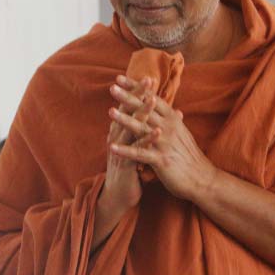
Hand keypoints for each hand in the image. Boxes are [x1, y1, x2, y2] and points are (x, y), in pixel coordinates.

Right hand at [94, 76, 152, 244]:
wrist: (118, 197)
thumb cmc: (129, 172)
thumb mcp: (135, 149)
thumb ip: (141, 134)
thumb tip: (155, 121)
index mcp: (120, 133)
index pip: (129, 108)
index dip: (138, 94)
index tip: (149, 78)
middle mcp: (118, 138)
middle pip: (128, 112)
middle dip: (138, 95)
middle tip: (148, 79)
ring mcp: (121, 151)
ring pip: (131, 128)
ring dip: (141, 113)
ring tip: (151, 99)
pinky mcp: (126, 165)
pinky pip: (137, 150)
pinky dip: (147, 140)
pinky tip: (157, 131)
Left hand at [108, 90, 220, 203]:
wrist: (202, 178)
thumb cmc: (189, 155)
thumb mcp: (182, 132)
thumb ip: (172, 119)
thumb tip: (167, 107)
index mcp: (172, 119)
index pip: (152, 98)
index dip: (136, 88)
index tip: (120, 78)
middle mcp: (168, 127)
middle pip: (146, 109)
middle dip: (128, 97)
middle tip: (112, 87)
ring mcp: (164, 143)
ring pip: (142, 128)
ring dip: (125, 119)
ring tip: (110, 111)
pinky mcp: (161, 160)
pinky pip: (140, 153)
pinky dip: (125, 150)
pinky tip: (112, 147)